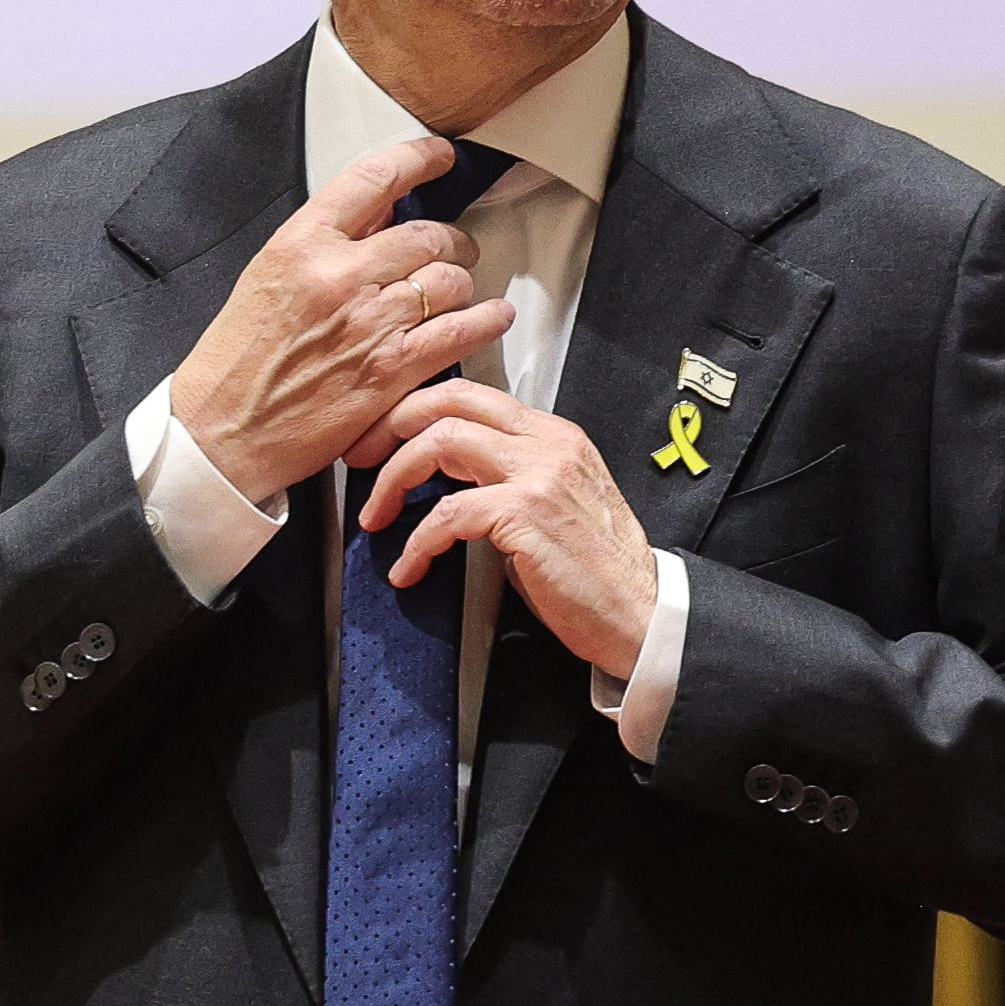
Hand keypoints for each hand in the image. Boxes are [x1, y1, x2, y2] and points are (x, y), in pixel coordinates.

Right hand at [173, 138, 516, 501]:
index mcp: (301, 244)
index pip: (374, 178)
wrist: (224, 432)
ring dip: (461, 282)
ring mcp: (370, 322)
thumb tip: (377, 211)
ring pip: (449, 280)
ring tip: (459, 289)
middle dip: (449, 240)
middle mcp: (339, 276)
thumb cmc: (238, 362)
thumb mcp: (268, 277)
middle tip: (453, 248)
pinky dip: (485, 320)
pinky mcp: (392, 369)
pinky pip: (459, 331)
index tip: (438, 157)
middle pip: (425, 234)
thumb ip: (325, 240)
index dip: (418, 160)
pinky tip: (494, 316)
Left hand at [348, 378, 658, 679]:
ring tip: (375, 516)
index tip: (384, 438)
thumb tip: (450, 479)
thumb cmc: (597, 570)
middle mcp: (546, 442)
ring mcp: (537, 474)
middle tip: (362, 459)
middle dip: (392, 426)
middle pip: (449, 401)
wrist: (642, 612)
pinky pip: (447, 515)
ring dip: (393, 480)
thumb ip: (511, 477)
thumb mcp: (556, 501)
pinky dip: (417, 543)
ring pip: (440, 442)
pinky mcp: (525, 513)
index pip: (472, 394)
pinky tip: (409, 567)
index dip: (417, 409)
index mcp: (553, 434)